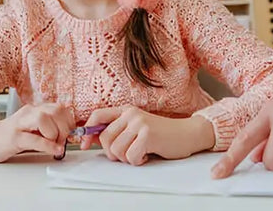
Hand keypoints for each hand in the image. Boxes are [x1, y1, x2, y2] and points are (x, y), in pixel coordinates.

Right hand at [0, 103, 73, 162]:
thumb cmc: (7, 136)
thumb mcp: (30, 129)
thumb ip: (46, 129)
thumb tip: (66, 136)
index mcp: (35, 109)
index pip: (60, 108)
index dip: (69, 121)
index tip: (71, 133)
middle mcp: (29, 112)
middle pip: (55, 111)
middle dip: (65, 127)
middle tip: (63, 140)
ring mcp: (20, 123)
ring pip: (45, 119)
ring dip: (56, 133)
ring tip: (56, 144)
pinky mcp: (13, 137)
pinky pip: (34, 139)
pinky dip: (48, 145)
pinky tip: (55, 150)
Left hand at [80, 106, 214, 165]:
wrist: (186, 134)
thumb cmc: (161, 135)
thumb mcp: (137, 127)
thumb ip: (119, 129)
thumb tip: (94, 140)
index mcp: (126, 110)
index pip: (98, 116)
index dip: (87, 132)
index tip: (85, 146)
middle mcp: (131, 113)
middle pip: (105, 138)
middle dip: (112, 153)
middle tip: (127, 154)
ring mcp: (140, 123)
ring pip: (116, 150)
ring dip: (126, 159)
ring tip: (139, 153)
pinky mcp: (148, 134)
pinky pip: (130, 157)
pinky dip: (137, 162)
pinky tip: (146, 155)